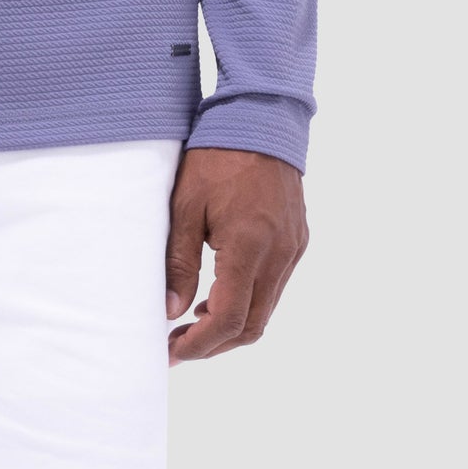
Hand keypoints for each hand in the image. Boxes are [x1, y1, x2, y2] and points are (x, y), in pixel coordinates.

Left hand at [163, 146, 307, 364]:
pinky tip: (219, 292)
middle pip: (252, 326)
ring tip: (192, 321)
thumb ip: (179, 261)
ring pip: (266, 309)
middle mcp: (279, 255)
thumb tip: (170, 310)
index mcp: (250, 247)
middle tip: (179, 344)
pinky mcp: (297, 240)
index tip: (172, 350)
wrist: (262, 117)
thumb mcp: (186, 204)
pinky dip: (248, 300)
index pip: (229, 319)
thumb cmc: (217, 156)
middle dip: (214, 343)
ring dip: (232, 324)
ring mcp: (293, 249)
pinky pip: (274, 286)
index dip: (200, 344)